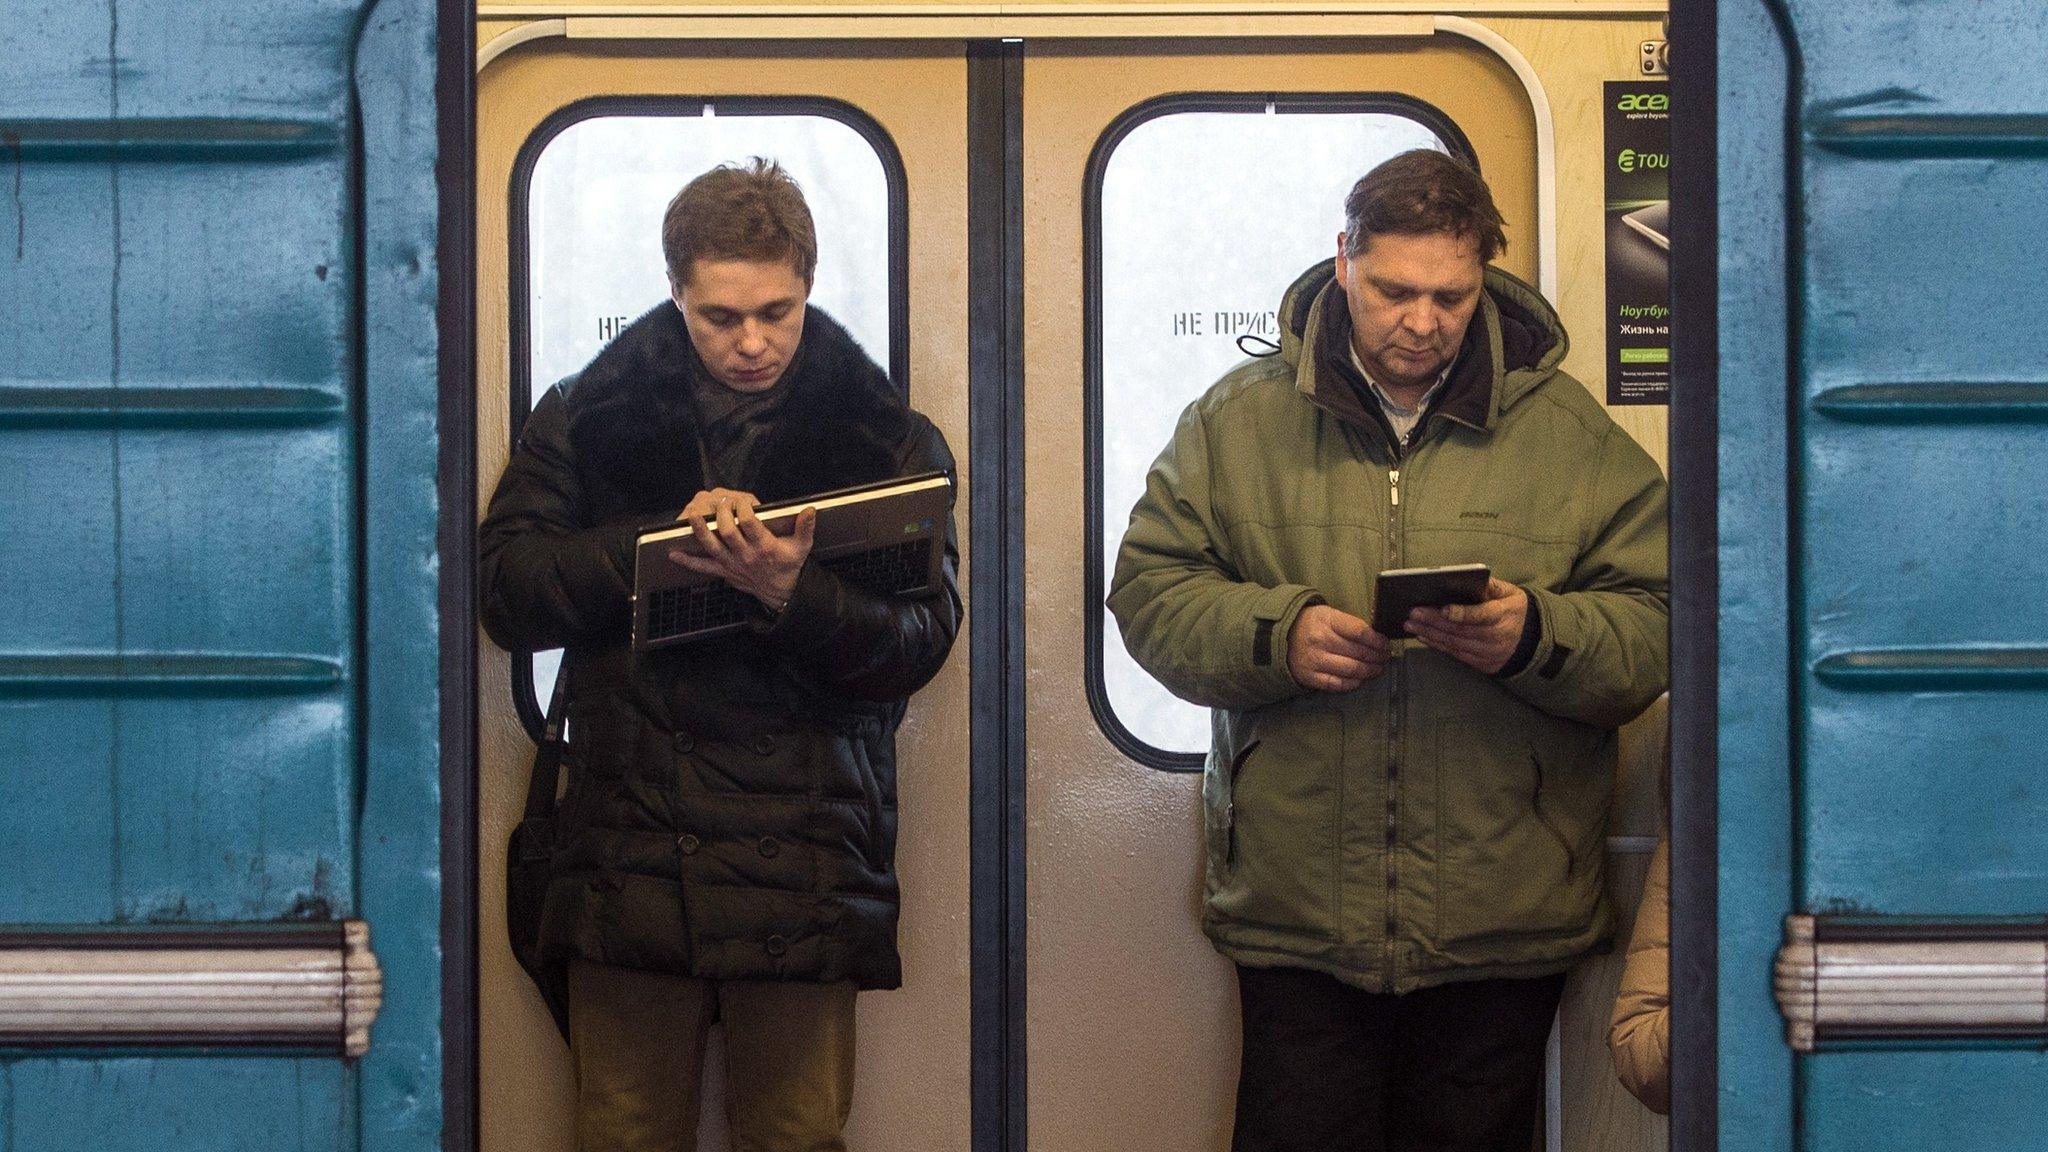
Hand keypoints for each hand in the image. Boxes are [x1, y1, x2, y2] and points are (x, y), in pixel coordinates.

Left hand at [669, 488, 816, 610]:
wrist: (781, 592)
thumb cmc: (790, 564)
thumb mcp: (802, 546)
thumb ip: (806, 527)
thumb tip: (810, 510)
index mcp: (765, 547)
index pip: (751, 525)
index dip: (744, 510)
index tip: (742, 500)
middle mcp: (746, 555)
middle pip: (728, 533)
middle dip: (722, 514)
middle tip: (721, 501)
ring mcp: (732, 563)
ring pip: (712, 546)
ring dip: (700, 530)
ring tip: (691, 515)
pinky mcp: (724, 570)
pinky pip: (703, 567)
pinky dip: (688, 561)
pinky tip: (674, 554)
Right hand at [1286, 604, 1391, 691]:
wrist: (1281, 636)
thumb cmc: (1312, 624)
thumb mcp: (1328, 614)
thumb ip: (1350, 625)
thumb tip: (1377, 639)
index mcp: (1327, 620)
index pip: (1360, 632)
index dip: (1378, 640)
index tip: (1385, 644)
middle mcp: (1320, 640)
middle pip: (1359, 652)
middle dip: (1377, 656)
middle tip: (1385, 658)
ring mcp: (1314, 660)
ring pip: (1352, 669)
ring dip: (1369, 671)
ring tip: (1377, 669)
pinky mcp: (1310, 676)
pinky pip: (1338, 684)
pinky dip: (1353, 683)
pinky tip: (1360, 679)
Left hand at [1406, 578, 1527, 673]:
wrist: (1530, 640)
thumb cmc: (1514, 610)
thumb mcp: (1511, 593)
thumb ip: (1492, 586)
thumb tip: (1472, 578)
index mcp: (1505, 615)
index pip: (1482, 615)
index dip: (1462, 613)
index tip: (1442, 608)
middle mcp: (1497, 637)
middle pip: (1462, 630)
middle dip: (1435, 621)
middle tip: (1414, 613)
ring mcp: (1489, 653)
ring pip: (1456, 644)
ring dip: (1431, 634)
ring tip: (1411, 624)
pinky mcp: (1482, 663)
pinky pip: (1456, 655)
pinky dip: (1438, 645)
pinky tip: (1423, 636)